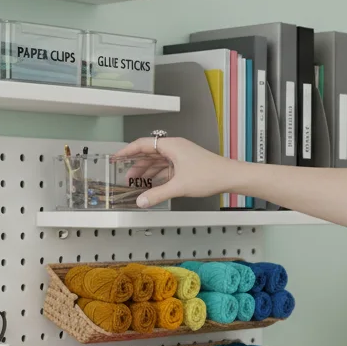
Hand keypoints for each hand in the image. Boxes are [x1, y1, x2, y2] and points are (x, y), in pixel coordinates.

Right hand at [112, 136, 238, 207]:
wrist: (230, 177)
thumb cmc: (210, 174)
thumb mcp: (179, 186)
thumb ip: (157, 194)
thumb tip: (141, 201)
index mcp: (172, 146)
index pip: (143, 144)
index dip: (127, 151)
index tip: (116, 157)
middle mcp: (175, 148)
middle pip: (149, 154)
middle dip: (136, 165)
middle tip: (125, 177)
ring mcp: (181, 156)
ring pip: (158, 162)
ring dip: (147, 172)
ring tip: (136, 183)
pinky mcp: (185, 164)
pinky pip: (166, 168)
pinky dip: (157, 176)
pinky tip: (152, 185)